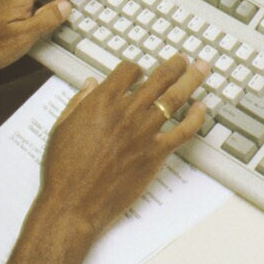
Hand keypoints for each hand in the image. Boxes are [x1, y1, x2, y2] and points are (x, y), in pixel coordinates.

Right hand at [35, 54, 210, 240]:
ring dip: (191, 80)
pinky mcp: (156, 153)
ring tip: (201, 69)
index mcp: (101, 101)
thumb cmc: (64, 169)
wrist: (74, 203)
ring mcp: (144, 132)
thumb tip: (90, 84)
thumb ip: (79, 101)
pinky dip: (196, 117)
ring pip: (175, 98)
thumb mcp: (62, 126)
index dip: (136, 67)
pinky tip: (202, 108)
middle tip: (184, 60)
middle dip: (174, 65)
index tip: (141, 70)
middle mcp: (126, 111)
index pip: (128, 70)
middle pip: (159, 78)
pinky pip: (183, 131)